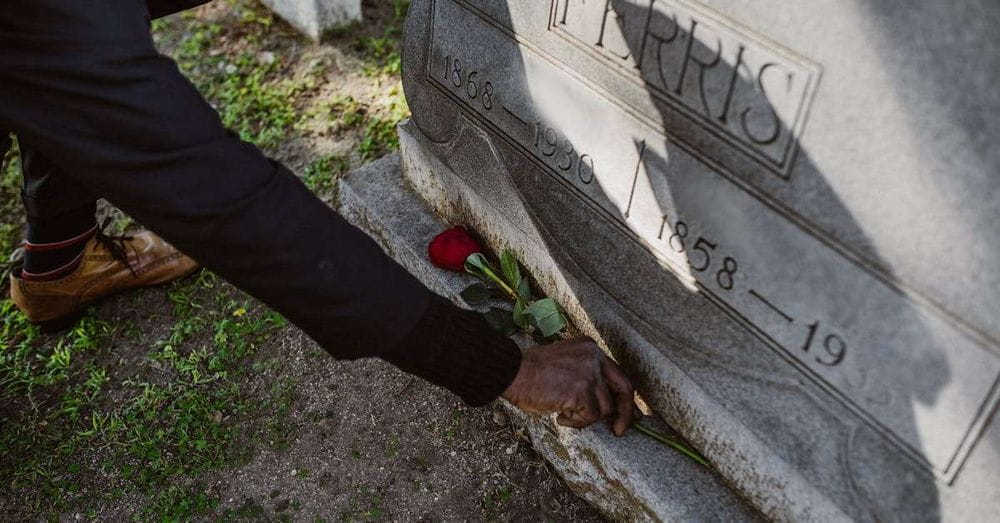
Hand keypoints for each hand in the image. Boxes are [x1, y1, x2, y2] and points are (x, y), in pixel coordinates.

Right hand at [501, 338, 635, 435]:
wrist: (512, 371)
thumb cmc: (530, 372)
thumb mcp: (565, 365)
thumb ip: (586, 376)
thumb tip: (606, 403)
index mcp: (590, 349)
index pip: (618, 373)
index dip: (625, 396)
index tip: (631, 412)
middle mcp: (594, 357)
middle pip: (624, 388)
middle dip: (626, 413)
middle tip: (619, 431)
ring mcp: (589, 374)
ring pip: (604, 408)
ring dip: (585, 418)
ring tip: (563, 414)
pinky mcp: (582, 391)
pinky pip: (590, 417)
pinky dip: (575, 422)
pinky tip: (559, 416)